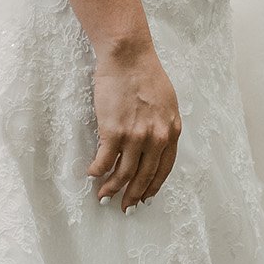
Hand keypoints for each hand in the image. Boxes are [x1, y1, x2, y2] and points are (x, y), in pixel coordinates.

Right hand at [89, 41, 181, 208]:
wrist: (128, 56)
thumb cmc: (145, 73)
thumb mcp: (167, 102)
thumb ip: (163, 125)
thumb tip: (155, 143)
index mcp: (172, 131)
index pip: (164, 169)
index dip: (152, 186)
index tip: (145, 197)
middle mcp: (157, 138)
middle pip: (144, 176)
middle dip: (133, 196)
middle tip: (125, 207)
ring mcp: (135, 136)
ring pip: (123, 174)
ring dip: (112, 189)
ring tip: (103, 196)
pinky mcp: (113, 131)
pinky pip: (104, 160)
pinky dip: (97, 171)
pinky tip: (92, 174)